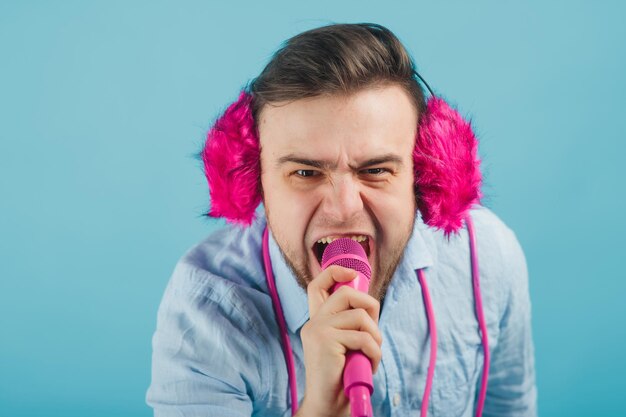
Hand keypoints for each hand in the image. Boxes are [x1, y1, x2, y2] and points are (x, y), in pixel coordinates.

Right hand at [295, 266, 381, 416]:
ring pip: (360, 317)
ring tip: (372, 354)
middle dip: (370, 306)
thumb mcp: (345, 345)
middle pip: (346, 293)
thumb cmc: (341, 377)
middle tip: (374, 330)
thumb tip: (369, 304)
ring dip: (375, 338)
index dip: (335, 272)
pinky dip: (374, 352)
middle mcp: (313, 322)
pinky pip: (363, 337)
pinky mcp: (326, 341)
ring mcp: (318, 330)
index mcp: (316, 322)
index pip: (318, 285)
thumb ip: (350, 325)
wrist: (329, 405)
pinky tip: (370, 364)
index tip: (352, 273)